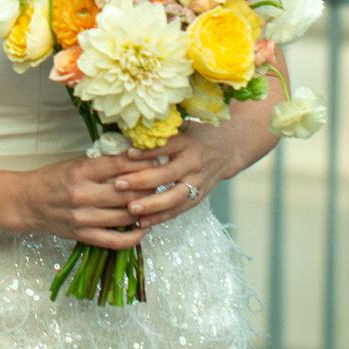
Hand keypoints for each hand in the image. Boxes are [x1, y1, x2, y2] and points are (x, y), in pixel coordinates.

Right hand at [5, 153, 145, 248]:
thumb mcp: (74, 163)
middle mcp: (82, 195)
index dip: (143, 163)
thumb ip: (102, 162)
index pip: (120, 165)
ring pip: (126, 215)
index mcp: (80, 171)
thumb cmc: (52, 179)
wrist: (27, 203)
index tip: (157, 161)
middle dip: (149, 186)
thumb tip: (136, 157)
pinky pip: (115, 241)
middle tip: (160, 181)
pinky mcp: (83, 235)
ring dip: (145, 209)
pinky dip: (134, 236)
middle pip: (128, 192)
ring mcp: (83, 218)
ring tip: (155, 202)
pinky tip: (143, 228)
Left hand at [115, 126, 239, 227]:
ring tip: (131, 210)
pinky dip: (161, 217)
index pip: (166, 147)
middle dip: (142, 181)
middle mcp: (193, 163)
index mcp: (188, 142)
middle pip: (167, 174)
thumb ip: (161, 132)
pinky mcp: (199, 196)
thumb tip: (127, 135)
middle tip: (118, 185)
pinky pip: (179, 210)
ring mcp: (198, 182)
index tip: (126, 154)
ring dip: (152, 205)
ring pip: (174, 197)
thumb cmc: (199, 134)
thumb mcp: (183, 126)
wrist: (230, 148)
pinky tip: (142, 222)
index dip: (147, 152)